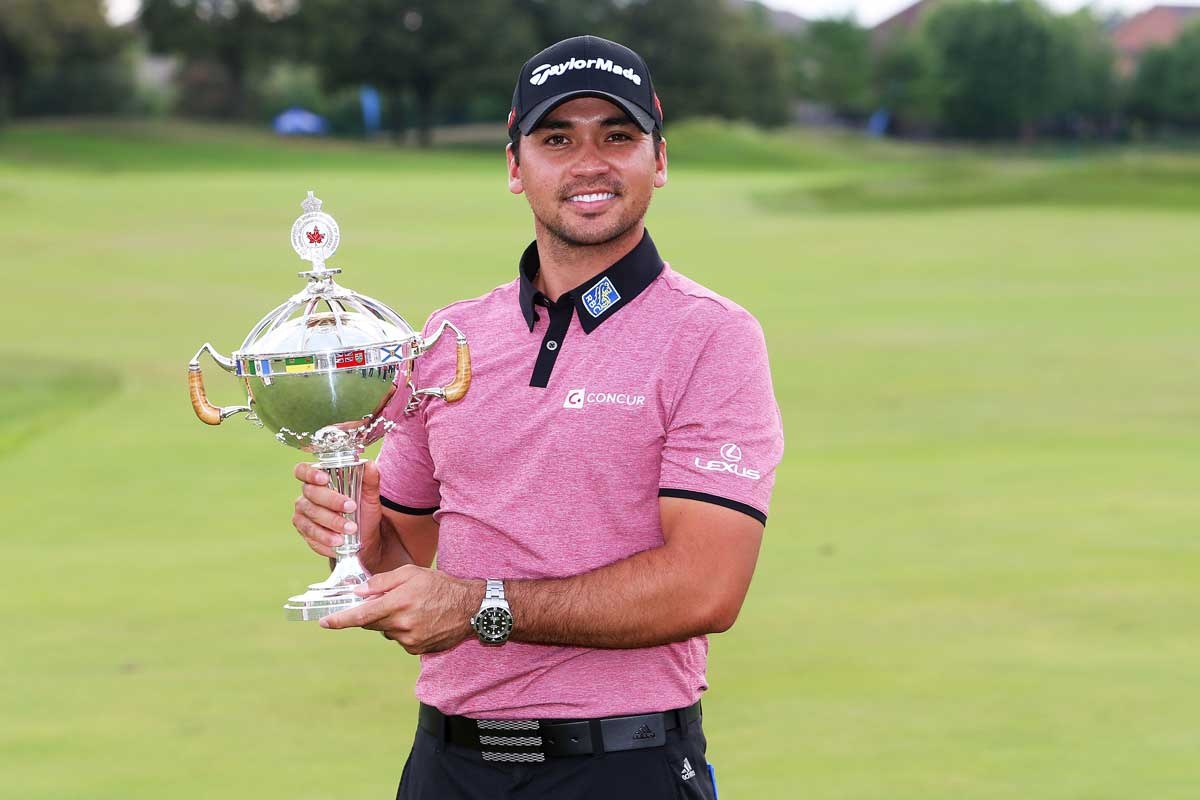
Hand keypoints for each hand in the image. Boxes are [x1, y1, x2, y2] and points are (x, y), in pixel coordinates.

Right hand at [291, 460, 382, 564]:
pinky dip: (326, 538)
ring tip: (350, 529)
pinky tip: (339, 541)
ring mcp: (303, 514)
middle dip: (332, 501)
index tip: (324, 479)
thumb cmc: (363, 511)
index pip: (302, 470)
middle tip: (351, 507)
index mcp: (318, 480)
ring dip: (332, 523)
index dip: (310, 473)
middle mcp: (307, 496)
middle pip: (311, 494)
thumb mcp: (369, 496)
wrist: (365, 537)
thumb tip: (369, 465)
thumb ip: (369, 480)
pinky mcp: (305, 532)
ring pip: (311, 516)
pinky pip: (311, 535)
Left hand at [319, 565, 480, 654]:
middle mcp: (402, 625)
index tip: (324, 623)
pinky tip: (419, 619)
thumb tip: (359, 592)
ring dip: (390, 620)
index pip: (362, 615)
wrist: (470, 608)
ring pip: (386, 631)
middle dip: (372, 612)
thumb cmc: (440, 585)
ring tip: (412, 607)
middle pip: (372, 623)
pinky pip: (399, 639)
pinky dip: (402, 629)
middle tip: (388, 600)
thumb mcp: (411, 573)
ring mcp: (410, 639)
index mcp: (398, 603)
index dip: (341, 620)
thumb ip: (383, 582)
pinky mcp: (416, 649)